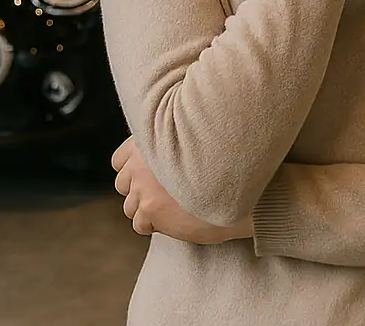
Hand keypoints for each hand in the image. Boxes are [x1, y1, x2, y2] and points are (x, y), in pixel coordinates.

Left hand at [112, 137, 251, 243]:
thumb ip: (168, 151)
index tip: (151, 178)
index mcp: (151, 140)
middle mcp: (143, 160)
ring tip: (175, 208)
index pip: (119, 160)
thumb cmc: (225, 169)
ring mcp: (144, 185)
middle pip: (122, 185)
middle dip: (140, 192)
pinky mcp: (151, 209)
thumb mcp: (193, 146)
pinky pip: (141, 224)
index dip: (134, 171)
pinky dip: (156, 225)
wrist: (245, 189)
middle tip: (166, 195)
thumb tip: (150, 168)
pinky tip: (177, 218)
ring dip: (149, 210)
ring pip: (130, 207)